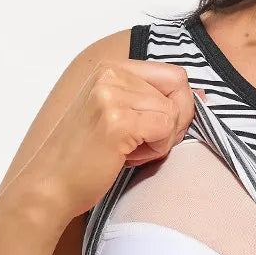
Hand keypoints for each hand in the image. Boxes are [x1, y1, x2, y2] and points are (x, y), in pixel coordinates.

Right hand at [24, 59, 206, 221]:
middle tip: (142, 143)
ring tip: (128, 150)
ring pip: (174, 112)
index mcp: (111, 68)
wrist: (50, 186)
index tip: (158, 127)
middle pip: (180, 90)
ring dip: (160, 140)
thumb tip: (205, 95)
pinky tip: (126, 157)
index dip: (179, 105)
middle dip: (173, 124)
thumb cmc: (87, 157)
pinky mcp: (117, 120)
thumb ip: (159, 101)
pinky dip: (155, 150)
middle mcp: (110, 74)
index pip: (175, 74)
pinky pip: (166, 130)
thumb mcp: (122, 116)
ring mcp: (112, 95)